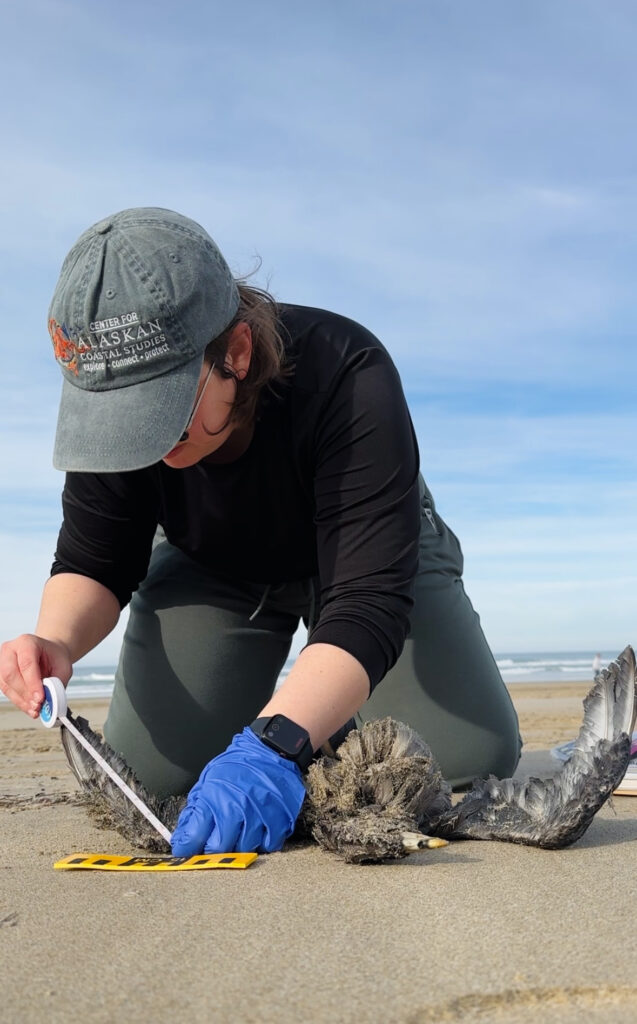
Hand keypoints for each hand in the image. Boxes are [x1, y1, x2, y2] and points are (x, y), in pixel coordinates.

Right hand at [0, 634, 71, 717]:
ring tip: (36, 709)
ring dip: (21, 700)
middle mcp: (11, 650)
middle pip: (10, 673)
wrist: (48, 654)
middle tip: (38, 705)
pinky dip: (19, 701)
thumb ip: (57, 684)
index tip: (40, 697)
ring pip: (6, 685)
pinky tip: (29, 707)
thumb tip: (50, 701)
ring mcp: (2, 662)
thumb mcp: (63, 667)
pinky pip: (6, 691)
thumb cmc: (54, 657)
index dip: (32, 682)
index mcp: (27, 642)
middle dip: (25, 693)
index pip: (26, 663)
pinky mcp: (1, 675)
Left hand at [171, 728, 306, 855]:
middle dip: (212, 848)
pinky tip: (257, 829)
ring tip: (238, 829)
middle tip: (214, 839)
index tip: (186, 849)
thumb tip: (182, 837)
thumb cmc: (238, 764)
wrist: (270, 750)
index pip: (194, 836)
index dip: (187, 847)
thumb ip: (195, 810)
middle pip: (218, 848)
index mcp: (215, 797)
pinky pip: (268, 845)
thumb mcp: (208, 780)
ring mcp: (260, 815)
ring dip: (238, 844)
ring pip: (243, 849)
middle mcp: (237, 808)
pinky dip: (261, 842)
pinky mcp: (280, 819)